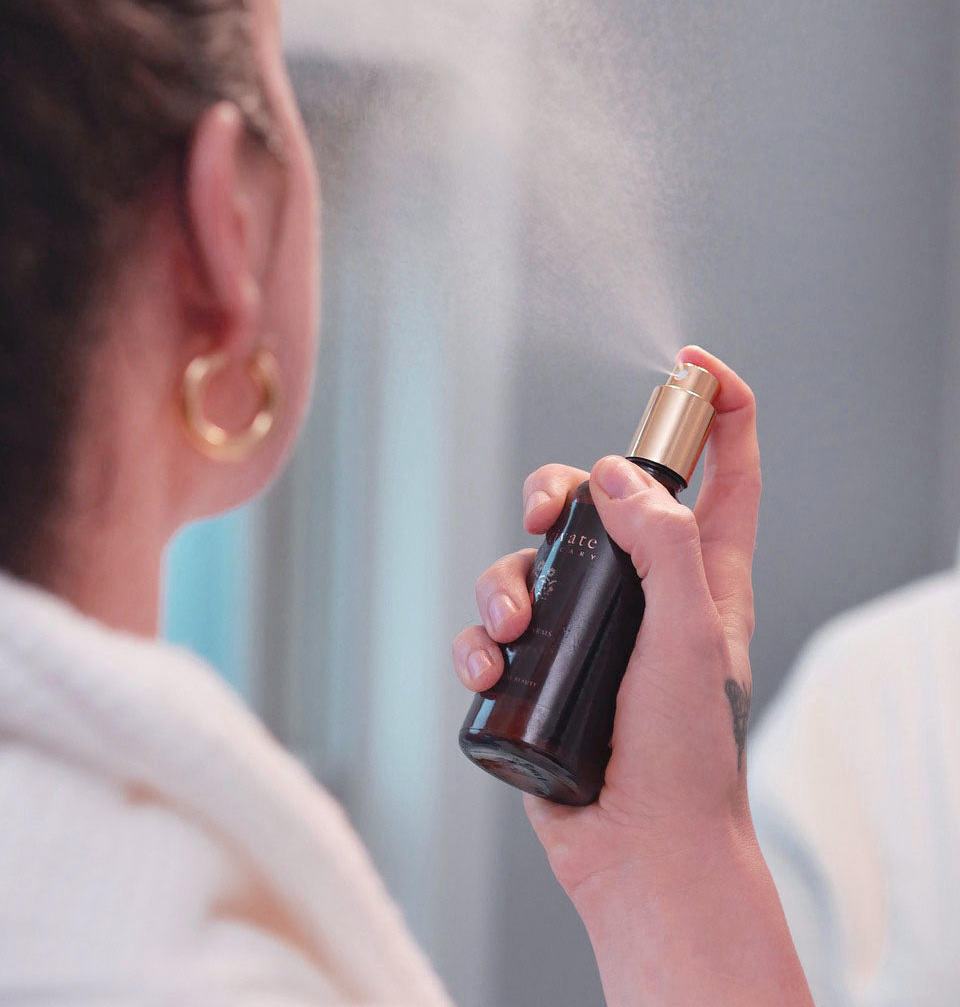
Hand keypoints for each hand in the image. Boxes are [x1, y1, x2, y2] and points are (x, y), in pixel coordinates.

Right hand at [451, 345, 760, 913]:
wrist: (642, 855)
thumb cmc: (687, 755)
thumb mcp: (691, 635)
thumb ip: (664, 544)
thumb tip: (615, 474)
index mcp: (703, 569)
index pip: (729, 464)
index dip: (718, 404)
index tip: (687, 363)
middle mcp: (643, 589)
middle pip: (597, 495)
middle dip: (558, 489)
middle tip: (546, 514)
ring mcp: (588, 631)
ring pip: (528, 563)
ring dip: (502, 585)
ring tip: (509, 636)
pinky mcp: (539, 673)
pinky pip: (490, 633)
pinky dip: (477, 645)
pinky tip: (488, 674)